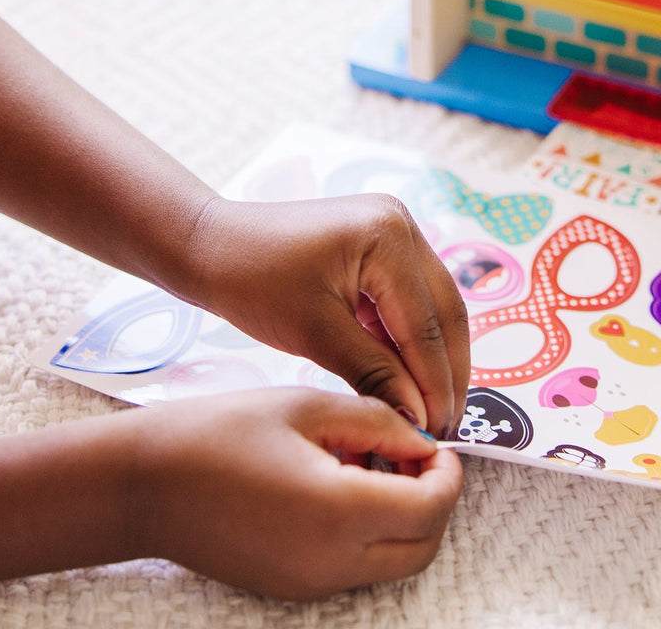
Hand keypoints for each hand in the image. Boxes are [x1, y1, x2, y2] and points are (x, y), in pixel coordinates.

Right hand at [130, 388, 463, 599]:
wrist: (145, 484)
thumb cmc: (223, 431)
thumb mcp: (309, 406)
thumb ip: (379, 421)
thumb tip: (423, 440)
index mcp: (340, 512)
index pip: (432, 508)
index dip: (448, 472)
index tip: (436, 440)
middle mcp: (332, 563)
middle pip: (423, 547)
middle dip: (435, 500)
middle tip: (412, 453)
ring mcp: (310, 585)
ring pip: (393, 562)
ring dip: (404, 517)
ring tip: (372, 461)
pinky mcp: (291, 589)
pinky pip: (356, 568)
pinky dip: (370, 532)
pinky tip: (341, 483)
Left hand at [180, 194, 469, 437]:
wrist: (213, 246)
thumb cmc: (253, 284)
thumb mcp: (316, 335)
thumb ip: (375, 374)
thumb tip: (419, 419)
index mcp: (388, 237)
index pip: (426, 325)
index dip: (434, 384)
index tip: (436, 435)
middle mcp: (403, 224)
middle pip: (446, 310)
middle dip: (448, 373)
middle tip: (444, 429)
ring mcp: (396, 230)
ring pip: (435, 306)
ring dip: (435, 358)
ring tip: (432, 411)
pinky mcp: (384, 244)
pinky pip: (412, 297)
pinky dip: (412, 339)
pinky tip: (409, 379)